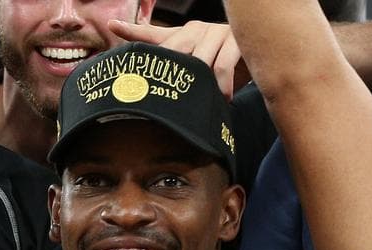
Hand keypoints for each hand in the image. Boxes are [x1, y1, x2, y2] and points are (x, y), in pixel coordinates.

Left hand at [108, 20, 248, 98]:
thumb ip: (175, 77)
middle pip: (174, 54)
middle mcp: (195, 29)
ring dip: (201, 88)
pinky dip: (221, 87)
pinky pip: (220, 67)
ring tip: (205, 101)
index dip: (130, 30)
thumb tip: (151, 91)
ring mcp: (214, 31)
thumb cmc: (223, 67)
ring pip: (198, 63)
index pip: (151, 34)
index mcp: (181, 36)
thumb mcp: (197, 73)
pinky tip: (222, 98)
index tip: (111, 25)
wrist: (260, 61)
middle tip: (172, 97)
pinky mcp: (234, 39)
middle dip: (173, 77)